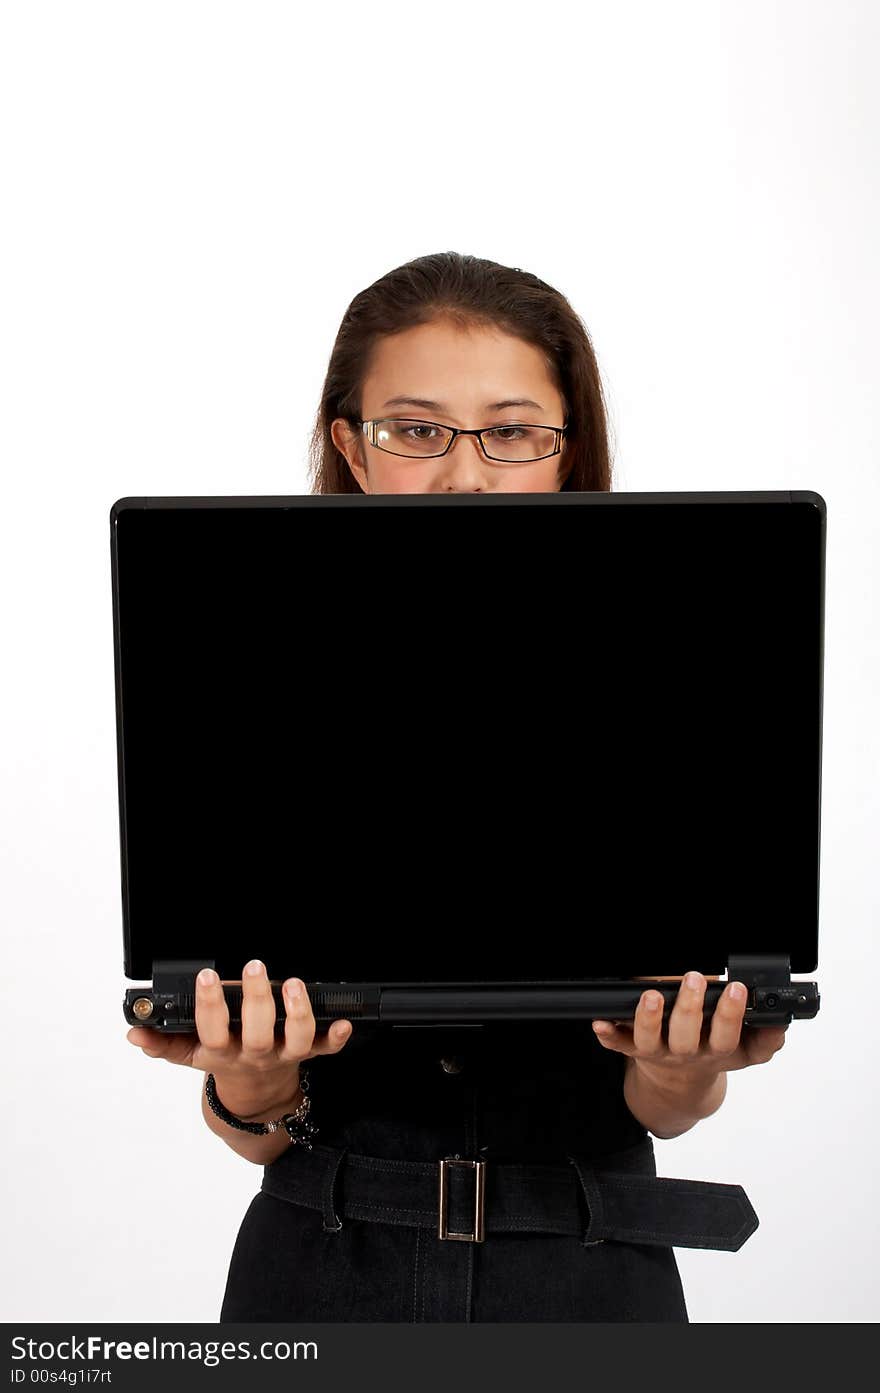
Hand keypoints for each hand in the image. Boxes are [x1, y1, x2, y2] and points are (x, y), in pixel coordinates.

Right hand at [125, 959, 351, 1115]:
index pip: (211, 1030)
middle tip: (254, 967)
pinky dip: (337, 1037)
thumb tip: (135, 1031)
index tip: (207, 976)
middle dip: (256, 1000)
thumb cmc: (222, 1062)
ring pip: (296, 1039)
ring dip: (298, 1013)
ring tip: (293, 984)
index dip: (209, 1005)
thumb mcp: (188, 1056)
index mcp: (222, 1053)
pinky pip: (326, 1049)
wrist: (254, 1098)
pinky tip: (344, 1020)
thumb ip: (163, 1043)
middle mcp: (254, 1054)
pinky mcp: (307, 1054)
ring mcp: (283, 1055)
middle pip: (257, 1032)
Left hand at [592, 970, 787, 1086]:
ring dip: (650, 1018)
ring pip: (652, 1041)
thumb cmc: (715, 1052)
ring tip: (652, 995)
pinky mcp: (636, 1051)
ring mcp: (660, 1053)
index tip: (737, 988)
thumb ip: (766, 1037)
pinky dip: (609, 1035)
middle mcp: (688, 1054)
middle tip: (695, 979)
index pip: (729, 1036)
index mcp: (718, 1051)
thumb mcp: (747, 1051)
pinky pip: (619, 1045)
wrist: (681, 1087)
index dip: (732, 1014)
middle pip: (689, 1036)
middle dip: (691, 1007)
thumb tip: (780, 1021)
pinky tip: (600, 1021)